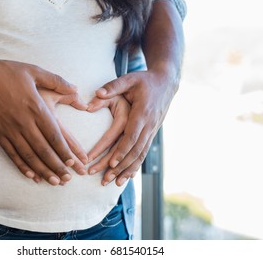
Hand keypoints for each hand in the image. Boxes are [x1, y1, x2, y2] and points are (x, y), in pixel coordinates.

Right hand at [0, 58, 82, 185]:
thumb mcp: (34, 71)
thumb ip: (57, 81)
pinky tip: (31, 175)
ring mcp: (9, 130)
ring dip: (42, 170)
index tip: (73, 162)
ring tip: (54, 181)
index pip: (54, 135)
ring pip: (29, 155)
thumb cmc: (5, 71)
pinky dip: (22, 166)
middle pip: (43, 149)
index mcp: (36, 107)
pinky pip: (11, 154)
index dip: (64, 150)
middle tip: (67, 179)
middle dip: (57, 166)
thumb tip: (76, 89)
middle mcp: (24, 122)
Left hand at [91, 71, 177, 185]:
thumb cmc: (144, 80)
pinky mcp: (151, 134)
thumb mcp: (129, 79)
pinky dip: (135, 166)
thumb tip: (96, 94)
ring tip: (114, 183)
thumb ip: (113, 86)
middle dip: (121, 167)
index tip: (111, 163)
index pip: (132, 136)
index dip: (122, 151)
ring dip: (128, 170)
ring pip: (140, 155)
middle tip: (106, 179)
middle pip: (135, 150)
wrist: (166, 83)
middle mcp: (149, 125)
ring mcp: (152, 131)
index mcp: (142, 112)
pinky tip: (127, 177)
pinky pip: (144, 153)